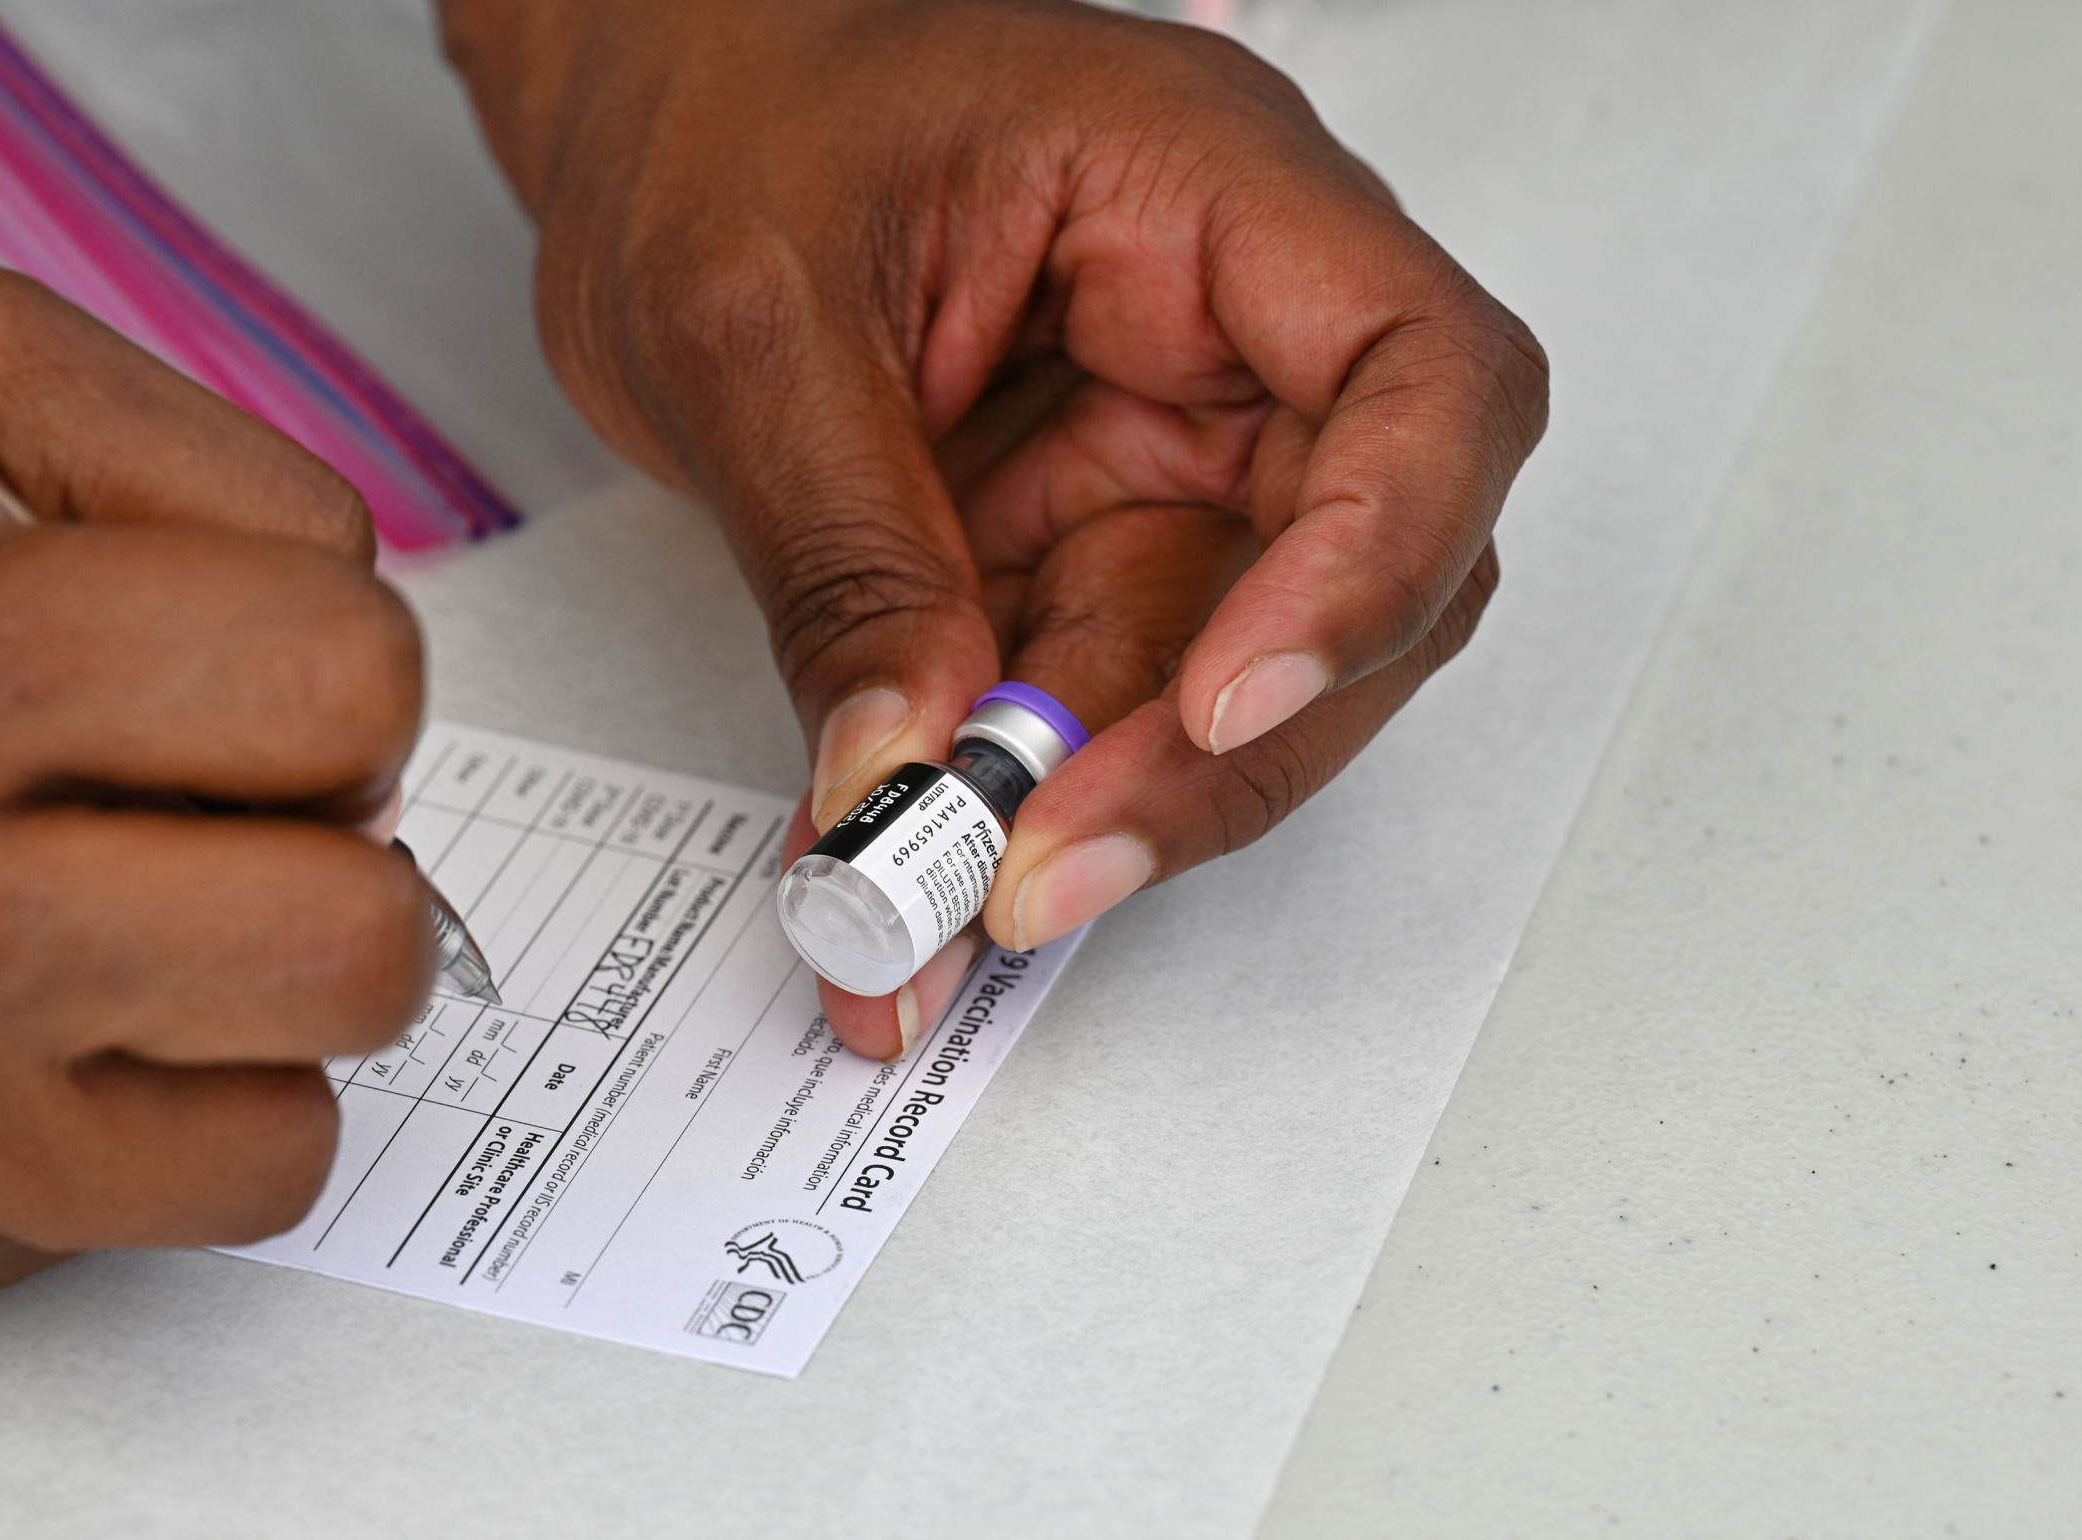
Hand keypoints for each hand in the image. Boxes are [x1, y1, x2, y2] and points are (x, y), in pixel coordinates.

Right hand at [0, 270, 430, 1317]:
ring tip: (145, 920)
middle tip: (221, 813)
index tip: (251, 665)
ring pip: (304, 1121)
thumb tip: (363, 643)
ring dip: (267, 1008)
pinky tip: (79, 1024)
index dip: (337, 658)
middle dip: (335, 857)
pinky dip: (183, 1120)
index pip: (347, 680)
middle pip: (360, 939)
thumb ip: (185, 458)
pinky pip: (201, 1210)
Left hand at [445, 0, 1545, 1056]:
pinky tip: (922, 856)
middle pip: (1351, 577)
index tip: (1229, 701)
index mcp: (1207, 189)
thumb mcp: (749, 321)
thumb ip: (845, 555)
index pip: (1426, 380)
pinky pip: (1093, 694)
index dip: (1372, 561)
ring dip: (1101, 801)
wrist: (655, 109)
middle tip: (1040, 868)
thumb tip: (908, 764)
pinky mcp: (1086, 535)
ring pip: (1222, 672)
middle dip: (1209, 751)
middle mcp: (1226, 330)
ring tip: (948, 888)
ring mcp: (1165, 445)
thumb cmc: (723, 112)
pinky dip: (1018, 792)